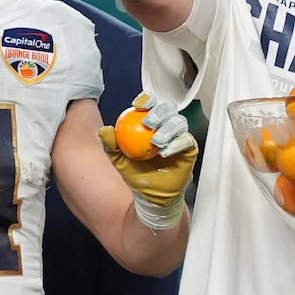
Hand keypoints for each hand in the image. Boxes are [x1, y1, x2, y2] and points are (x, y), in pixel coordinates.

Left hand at [98, 93, 198, 207]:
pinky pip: (186, 141)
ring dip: (168, 129)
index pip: (150, 105)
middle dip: (159, 112)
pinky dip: (176, 144)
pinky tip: (166, 152)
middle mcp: (167, 126)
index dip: (146, 100)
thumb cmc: (137, 174)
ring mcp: (179, 136)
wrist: (151, 195)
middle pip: (168, 109)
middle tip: (148, 123)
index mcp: (151, 123)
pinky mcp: (189, 149)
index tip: (138, 105)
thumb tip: (105, 130)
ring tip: (157, 142)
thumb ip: (111, 145)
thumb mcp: (119, 160)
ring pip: (179, 122)